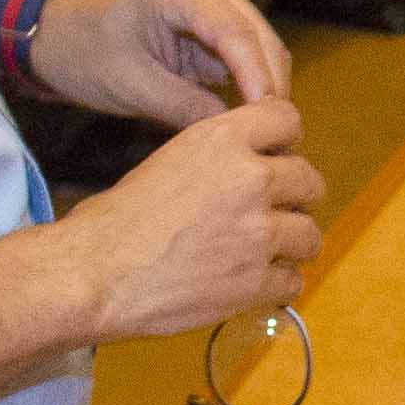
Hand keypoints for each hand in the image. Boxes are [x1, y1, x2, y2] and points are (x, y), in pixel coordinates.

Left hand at [29, 0, 289, 130]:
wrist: (57, 35)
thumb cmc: (84, 53)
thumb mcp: (131, 87)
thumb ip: (186, 108)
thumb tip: (238, 135)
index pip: (237, 35)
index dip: (260, 80)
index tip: (271, 122)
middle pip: (260, 39)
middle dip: (271, 89)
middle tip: (277, 141)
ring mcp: (217, 0)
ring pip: (262, 49)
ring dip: (266, 89)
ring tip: (268, 136)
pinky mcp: (217, 22)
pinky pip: (247, 56)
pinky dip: (252, 86)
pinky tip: (252, 120)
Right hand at [55, 93, 322, 347]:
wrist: (93, 273)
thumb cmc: (117, 220)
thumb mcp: (172, 159)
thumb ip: (221, 157)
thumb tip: (257, 164)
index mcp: (224, 139)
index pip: (288, 119)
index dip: (284, 142)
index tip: (275, 159)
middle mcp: (251, 179)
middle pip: (310, 180)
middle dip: (294, 197)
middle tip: (270, 213)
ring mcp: (259, 232)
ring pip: (311, 234)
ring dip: (291, 245)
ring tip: (263, 253)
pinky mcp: (257, 281)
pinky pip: (294, 281)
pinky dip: (277, 286)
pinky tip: (252, 284)